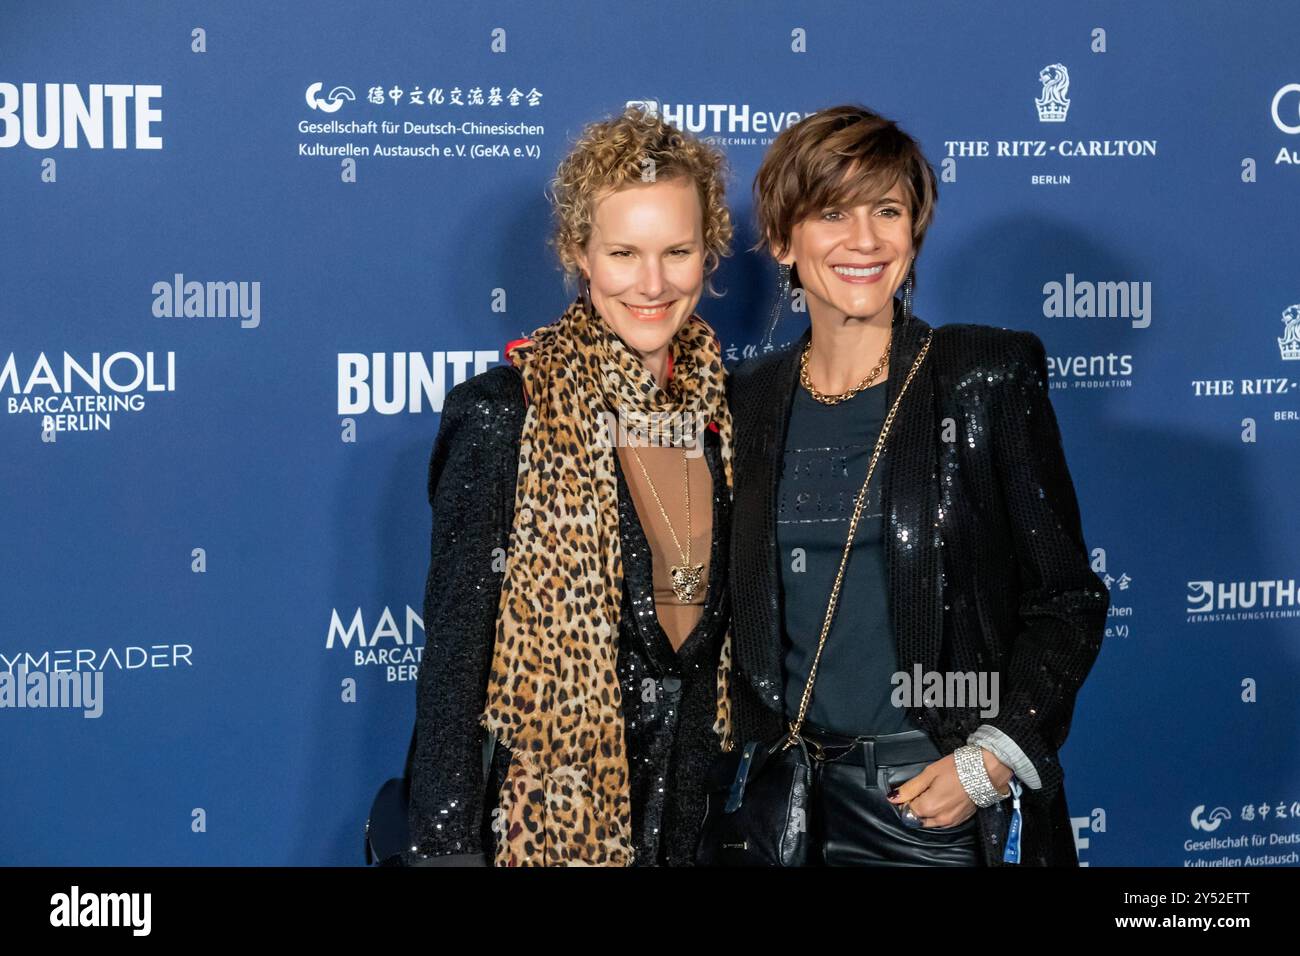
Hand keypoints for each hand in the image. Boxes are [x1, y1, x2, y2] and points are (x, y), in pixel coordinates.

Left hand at [885, 749, 1011, 826]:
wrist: (986, 770)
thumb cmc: (957, 768)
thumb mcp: (929, 773)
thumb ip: (910, 788)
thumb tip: (893, 798)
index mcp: (929, 807)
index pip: (907, 811)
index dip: (905, 800)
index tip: (910, 790)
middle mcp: (939, 819)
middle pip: (917, 819)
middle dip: (915, 807)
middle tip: (923, 790)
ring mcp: (951, 821)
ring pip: (930, 822)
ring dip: (927, 812)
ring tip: (935, 793)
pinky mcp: (960, 820)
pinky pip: (942, 822)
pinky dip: (938, 814)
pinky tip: (944, 799)